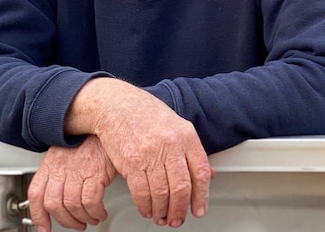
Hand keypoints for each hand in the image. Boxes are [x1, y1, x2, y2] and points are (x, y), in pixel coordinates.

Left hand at [28, 134, 116, 231]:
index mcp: (52, 161)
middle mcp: (62, 166)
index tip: (44, 228)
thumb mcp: (70, 151)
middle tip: (76, 224)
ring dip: (83, 218)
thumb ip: (62, 171)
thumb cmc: (93, 138)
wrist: (111, 121)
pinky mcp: (95, 171)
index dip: (38, 215)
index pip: (36, 193)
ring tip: (91, 218)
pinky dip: (95, 212)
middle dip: (65, 220)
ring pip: (72, 205)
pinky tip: (100, 211)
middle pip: (53, 203)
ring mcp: (78, 169)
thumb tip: (61, 194)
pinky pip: (90, 202)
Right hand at [66, 78, 212, 227]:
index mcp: (186, 135)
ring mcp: (152, 153)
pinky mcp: (132, 161)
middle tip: (177, 219)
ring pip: (161, 193)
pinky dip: (145, 206)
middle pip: (182, 187)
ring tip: (161, 216)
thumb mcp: (176, 125)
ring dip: (162, 211)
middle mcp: (171, 144)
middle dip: (180, 209)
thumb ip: (191, 150)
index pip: (200, 172)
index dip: (202, 196)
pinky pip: (142, 192)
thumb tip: (207, 173)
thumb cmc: (145, 114)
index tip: (199, 210)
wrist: (116, 104)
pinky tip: (146, 209)